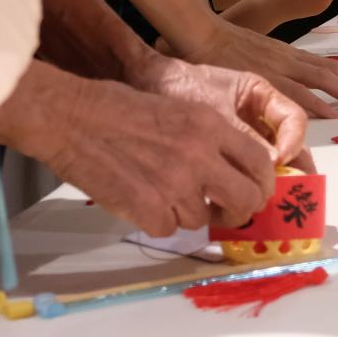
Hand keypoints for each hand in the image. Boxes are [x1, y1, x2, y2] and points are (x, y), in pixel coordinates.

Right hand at [0, 62, 276, 234]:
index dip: (263, 183)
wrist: (73, 117)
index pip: (260, 162)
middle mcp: (199, 156)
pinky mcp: (147, 209)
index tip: (256, 191)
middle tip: (228, 212)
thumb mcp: (182, 111)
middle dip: (241, 211)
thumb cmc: (123, 109)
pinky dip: (157, 221)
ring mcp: (174, 184)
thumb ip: (213, 141)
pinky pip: (168, 229)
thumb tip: (236, 174)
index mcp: (211, 126)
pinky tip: (141, 199)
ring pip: (202, 218)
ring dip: (188, 212)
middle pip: (246, 199)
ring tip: (164, 192)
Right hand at [182, 18, 337, 118]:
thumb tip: (290, 88)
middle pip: (332, 72)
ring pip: (322, 80)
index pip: (329, 66)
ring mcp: (278, 67)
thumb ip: (276, 70)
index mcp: (290, 54)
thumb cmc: (225, 48)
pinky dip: (317, 103)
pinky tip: (332, 113)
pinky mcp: (264, 78)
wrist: (202, 35)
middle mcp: (290, 59)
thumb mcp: (260, 56)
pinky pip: (296, 92)